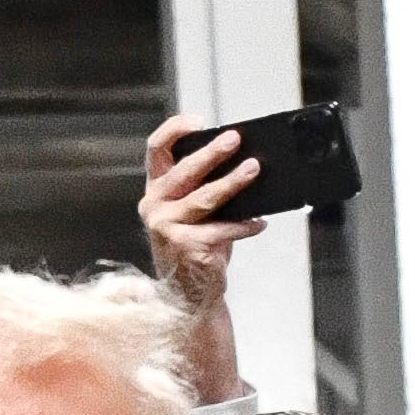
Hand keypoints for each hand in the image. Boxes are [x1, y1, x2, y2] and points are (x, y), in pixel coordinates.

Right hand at [138, 116, 262, 403]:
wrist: (188, 294)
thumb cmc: (196, 245)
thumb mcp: (195, 212)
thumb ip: (205, 188)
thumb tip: (244, 161)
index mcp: (156, 190)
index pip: (157, 149)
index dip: (175, 129)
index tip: (200, 121)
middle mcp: (154, 205)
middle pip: (185, 170)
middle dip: (213, 152)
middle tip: (236, 140)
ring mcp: (166, 227)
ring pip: (206, 197)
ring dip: (234, 182)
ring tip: (254, 169)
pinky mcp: (185, 247)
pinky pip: (222, 230)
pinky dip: (244, 226)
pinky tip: (260, 223)